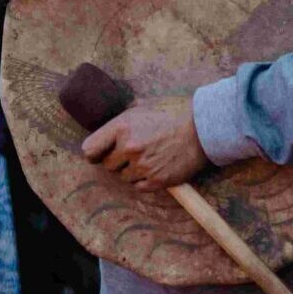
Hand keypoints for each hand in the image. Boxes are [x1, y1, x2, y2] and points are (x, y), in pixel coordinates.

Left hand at [79, 95, 206, 191]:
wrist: (202, 129)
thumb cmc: (173, 114)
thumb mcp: (142, 106)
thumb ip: (122, 120)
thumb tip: (105, 130)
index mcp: (122, 126)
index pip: (90, 149)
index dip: (94, 153)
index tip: (98, 154)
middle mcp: (129, 147)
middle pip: (107, 165)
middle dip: (117, 161)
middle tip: (133, 153)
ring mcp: (142, 165)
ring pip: (123, 177)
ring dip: (131, 171)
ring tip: (148, 158)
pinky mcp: (156, 180)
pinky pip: (138, 187)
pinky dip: (144, 180)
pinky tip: (155, 167)